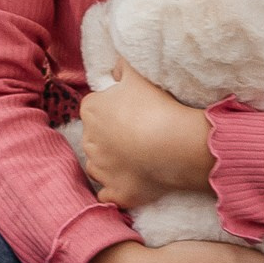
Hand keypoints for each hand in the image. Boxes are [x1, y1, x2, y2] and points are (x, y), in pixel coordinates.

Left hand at [78, 61, 215, 208]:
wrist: (173, 144)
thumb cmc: (155, 106)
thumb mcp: (138, 75)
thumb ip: (122, 67)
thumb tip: (115, 68)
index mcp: (91, 110)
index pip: (94, 109)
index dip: (112, 112)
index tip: (130, 114)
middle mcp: (89, 140)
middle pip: (95, 138)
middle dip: (110, 138)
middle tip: (136, 136)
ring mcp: (101, 169)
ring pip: (98, 166)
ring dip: (110, 165)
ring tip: (135, 160)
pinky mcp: (115, 192)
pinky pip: (107, 195)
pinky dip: (114, 192)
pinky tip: (128, 185)